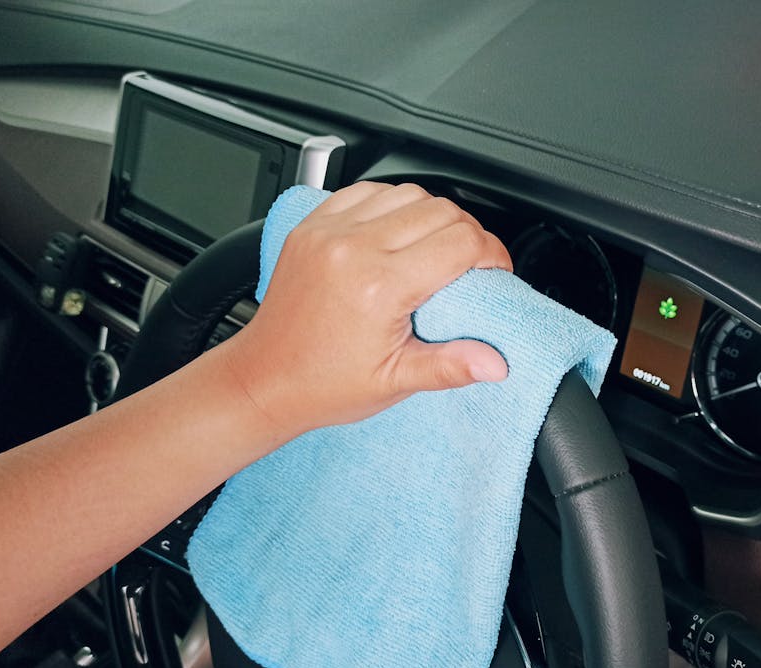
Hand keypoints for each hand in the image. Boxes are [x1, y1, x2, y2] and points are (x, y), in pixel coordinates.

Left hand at [218, 182, 512, 435]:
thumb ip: (451, 367)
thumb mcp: (395, 382)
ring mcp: (329, 232)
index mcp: (378, 286)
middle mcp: (352, 249)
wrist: (264, 380)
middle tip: (471, 265)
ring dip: (433, 215)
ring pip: (408, 193)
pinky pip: (367, 191)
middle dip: (469, 234)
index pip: (461, 242)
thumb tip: (496, 363)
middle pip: (441, 211)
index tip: (495, 272)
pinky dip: (393, 203)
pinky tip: (399, 230)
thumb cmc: (322, 384)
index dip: (492, 254)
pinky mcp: (313, 225)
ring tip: (436, 248)